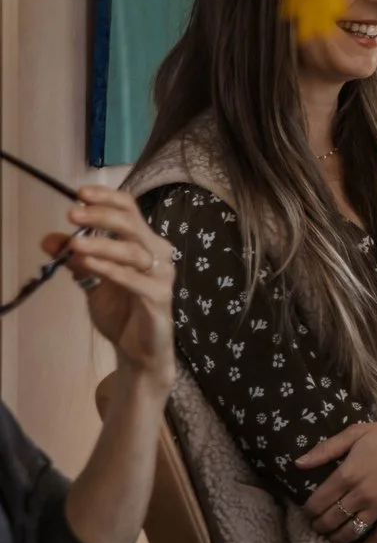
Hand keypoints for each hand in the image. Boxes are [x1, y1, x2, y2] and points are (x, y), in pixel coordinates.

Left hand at [45, 189, 174, 390]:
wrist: (139, 350)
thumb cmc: (122, 311)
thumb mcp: (91, 282)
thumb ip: (76, 260)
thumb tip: (49, 239)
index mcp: (144, 243)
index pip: (130, 210)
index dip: (106, 198)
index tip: (79, 193)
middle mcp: (157, 253)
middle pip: (132, 225)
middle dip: (101, 217)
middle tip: (72, 214)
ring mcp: (161, 275)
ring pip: (133, 251)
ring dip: (102, 245)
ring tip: (75, 245)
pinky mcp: (159, 297)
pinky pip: (134, 280)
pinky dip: (110, 271)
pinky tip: (88, 266)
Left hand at [299, 416, 376, 542]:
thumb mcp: (356, 432)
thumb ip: (326, 449)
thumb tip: (298, 464)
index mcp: (347, 474)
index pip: (317, 503)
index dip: (308, 512)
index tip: (308, 513)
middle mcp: (361, 493)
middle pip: (330, 521)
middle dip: (319, 526)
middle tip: (318, 527)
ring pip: (350, 532)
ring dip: (337, 538)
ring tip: (334, 536)